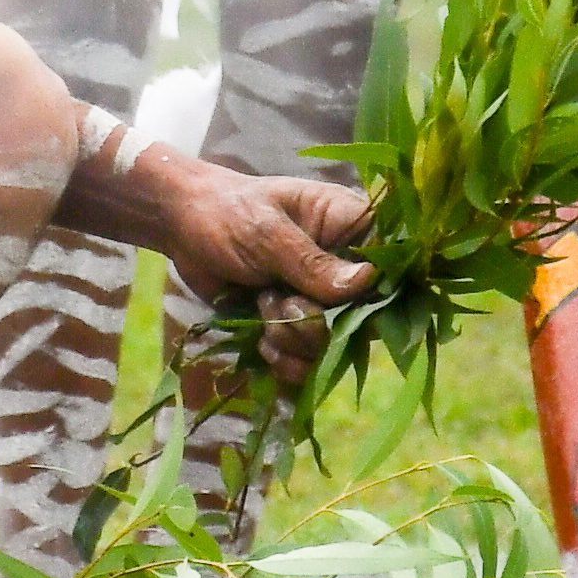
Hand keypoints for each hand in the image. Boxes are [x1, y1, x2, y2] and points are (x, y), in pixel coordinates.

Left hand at [144, 157, 375, 384]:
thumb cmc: (228, 212)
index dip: (374, 294)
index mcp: (351, 227)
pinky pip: (310, 365)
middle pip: (366, 320)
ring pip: (335, 348)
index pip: (391, 266)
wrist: (185, 228)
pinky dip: (285, 362)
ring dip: (292, 340)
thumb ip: (312, 261)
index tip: (340, 304)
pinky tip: (261, 341)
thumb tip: (366, 282)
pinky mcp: (300, 328)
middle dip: (318, 324)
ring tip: (262, 305)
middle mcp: (347, 268)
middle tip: (280, 301)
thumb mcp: (267, 232)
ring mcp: (325, 302)